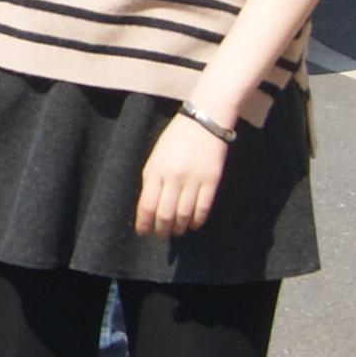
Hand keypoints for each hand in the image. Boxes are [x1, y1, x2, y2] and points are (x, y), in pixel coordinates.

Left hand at [134, 113, 232, 240]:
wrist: (204, 121)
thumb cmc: (176, 138)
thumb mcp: (156, 156)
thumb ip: (152, 180)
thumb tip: (150, 207)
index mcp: (155, 170)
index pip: (146, 205)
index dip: (144, 223)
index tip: (143, 232)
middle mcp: (173, 178)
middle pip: (165, 214)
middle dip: (161, 230)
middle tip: (161, 235)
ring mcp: (193, 180)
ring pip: (184, 215)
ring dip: (179, 228)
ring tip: (177, 232)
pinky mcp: (211, 181)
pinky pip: (203, 208)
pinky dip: (197, 221)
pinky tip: (193, 224)